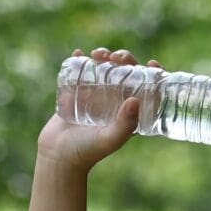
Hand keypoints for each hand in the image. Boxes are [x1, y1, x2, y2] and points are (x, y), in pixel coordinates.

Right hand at [37, 46, 158, 173]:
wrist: (57, 156)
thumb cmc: (87, 152)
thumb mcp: (109, 139)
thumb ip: (124, 124)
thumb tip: (135, 100)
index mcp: (129, 113)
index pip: (147, 89)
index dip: (153, 74)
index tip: (152, 63)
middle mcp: (114, 103)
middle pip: (126, 73)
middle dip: (125, 59)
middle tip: (118, 58)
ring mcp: (95, 96)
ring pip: (105, 69)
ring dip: (104, 56)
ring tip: (98, 55)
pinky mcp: (75, 94)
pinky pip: (80, 72)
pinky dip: (79, 60)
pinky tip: (78, 54)